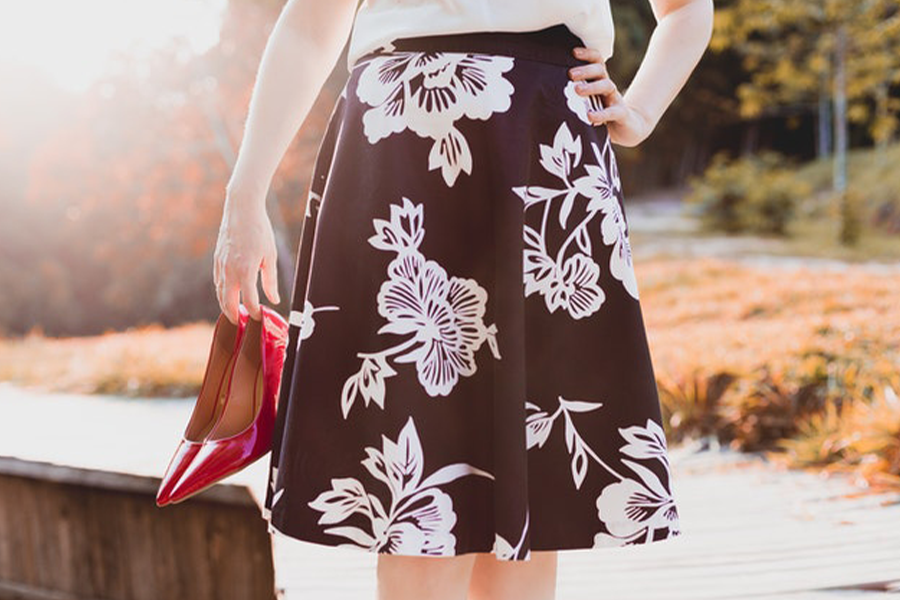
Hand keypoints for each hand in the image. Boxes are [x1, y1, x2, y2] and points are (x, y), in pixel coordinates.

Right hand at [213, 193, 280, 324]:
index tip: (260, 318)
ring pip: (219, 292)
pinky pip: (217, 281)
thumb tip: (274, 299)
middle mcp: (230, 270)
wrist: (241, 209)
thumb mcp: (270, 256)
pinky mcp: (217, 259)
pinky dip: (221, 291)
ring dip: (225, 305)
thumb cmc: (259, 231)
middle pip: (227, 302)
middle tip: (240, 324)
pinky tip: (227, 294)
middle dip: (233, 316)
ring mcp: (221, 265)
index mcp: (246, 271)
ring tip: (233, 313)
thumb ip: (270, 280)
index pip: (249, 301)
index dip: (255, 313)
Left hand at [568, 46, 653, 147]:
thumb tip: (549, 92)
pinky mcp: (621, 114)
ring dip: (591, 87)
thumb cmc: (600, 113)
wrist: (626, 128)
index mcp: (599, 80)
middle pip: (600, 71)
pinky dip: (600, 114)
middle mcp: (607, 86)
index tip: (573, 52)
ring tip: (577, 90)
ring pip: (607, 86)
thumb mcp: (587, 102)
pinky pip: (611, 112)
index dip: (587, 54)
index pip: (596, 61)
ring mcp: (615, 99)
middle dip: (585, 70)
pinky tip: (589, 116)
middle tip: (570, 74)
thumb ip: (573, 96)